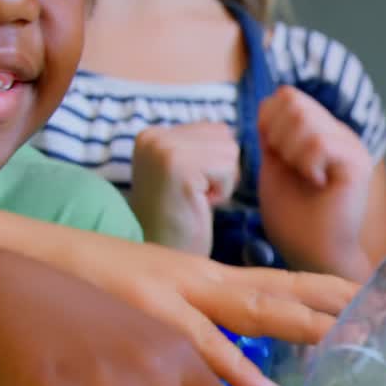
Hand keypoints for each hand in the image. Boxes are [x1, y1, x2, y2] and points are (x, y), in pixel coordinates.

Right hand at [54, 230, 358, 385]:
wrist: (3, 271)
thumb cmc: (87, 295)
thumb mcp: (157, 306)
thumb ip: (208, 336)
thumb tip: (256, 380)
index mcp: (200, 282)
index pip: (277, 284)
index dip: (327, 293)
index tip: (378, 300)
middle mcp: (190, 285)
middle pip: (271, 295)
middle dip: (326, 312)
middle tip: (380, 323)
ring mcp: (158, 303)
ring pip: (236, 318)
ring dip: (290, 336)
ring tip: (342, 342)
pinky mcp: (125, 322)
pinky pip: (181, 349)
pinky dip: (222, 368)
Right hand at [131, 123, 240, 255]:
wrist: (164, 255)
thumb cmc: (182, 220)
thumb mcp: (189, 172)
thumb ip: (203, 147)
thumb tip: (233, 131)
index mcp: (152, 134)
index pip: (216, 130)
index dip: (216, 164)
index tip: (191, 187)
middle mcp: (153, 136)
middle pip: (225, 137)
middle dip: (221, 170)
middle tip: (194, 196)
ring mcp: (163, 149)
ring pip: (229, 151)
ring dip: (222, 182)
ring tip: (195, 199)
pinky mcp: (177, 166)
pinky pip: (227, 169)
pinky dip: (221, 191)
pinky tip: (197, 204)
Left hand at [257, 86, 375, 279]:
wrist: (313, 254)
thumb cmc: (294, 219)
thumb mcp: (273, 168)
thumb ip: (272, 136)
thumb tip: (266, 105)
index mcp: (319, 131)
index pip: (285, 96)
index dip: (267, 122)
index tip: (274, 157)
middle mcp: (338, 133)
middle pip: (292, 100)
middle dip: (276, 135)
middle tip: (288, 168)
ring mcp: (351, 146)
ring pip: (305, 118)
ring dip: (291, 151)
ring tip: (303, 177)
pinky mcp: (358, 163)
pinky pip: (320, 143)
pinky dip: (307, 164)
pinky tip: (316, 183)